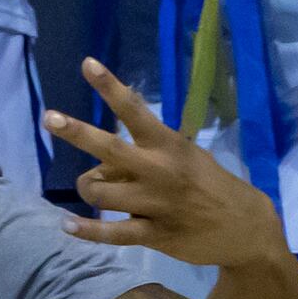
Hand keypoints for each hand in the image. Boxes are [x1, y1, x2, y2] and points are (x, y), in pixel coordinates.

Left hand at [44, 60, 293, 270]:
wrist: (248, 230)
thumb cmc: (211, 185)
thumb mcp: (189, 155)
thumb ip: (153, 144)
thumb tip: (118, 123)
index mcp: (169, 146)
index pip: (135, 110)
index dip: (110, 86)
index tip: (87, 63)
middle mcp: (159, 171)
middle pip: (109, 147)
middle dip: (76, 132)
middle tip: (49, 117)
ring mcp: (156, 204)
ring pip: (102, 193)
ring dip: (89, 189)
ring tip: (94, 188)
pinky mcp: (155, 234)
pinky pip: (113, 233)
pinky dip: (87, 231)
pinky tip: (67, 225)